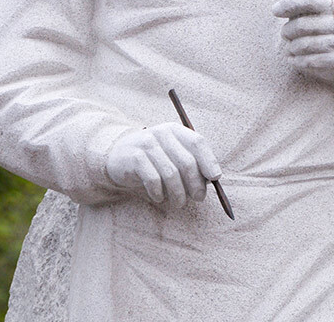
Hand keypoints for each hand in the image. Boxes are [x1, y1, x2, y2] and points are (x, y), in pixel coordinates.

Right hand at [106, 122, 221, 207]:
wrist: (118, 155)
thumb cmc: (153, 159)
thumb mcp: (172, 155)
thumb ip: (191, 163)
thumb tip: (212, 179)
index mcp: (175, 130)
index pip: (198, 142)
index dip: (209, 160)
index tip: (216, 178)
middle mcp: (162, 133)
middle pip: (187, 161)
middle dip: (196, 184)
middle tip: (199, 198)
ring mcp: (147, 144)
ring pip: (171, 174)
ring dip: (178, 193)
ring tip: (179, 203)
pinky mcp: (135, 157)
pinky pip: (153, 179)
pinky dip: (159, 193)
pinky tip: (159, 197)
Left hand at [271, 0, 333, 82]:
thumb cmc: (327, 26)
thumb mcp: (317, 9)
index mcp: (332, 6)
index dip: (289, 3)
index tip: (275, 10)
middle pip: (302, 24)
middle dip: (287, 31)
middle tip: (285, 34)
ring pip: (303, 44)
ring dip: (290, 47)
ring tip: (289, 47)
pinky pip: (308, 60)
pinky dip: (296, 60)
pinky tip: (294, 58)